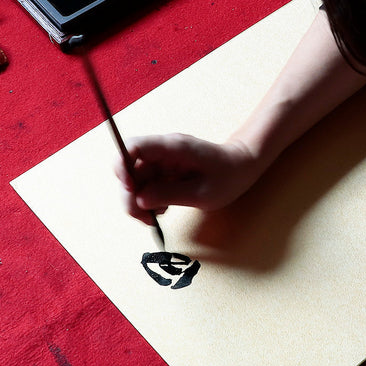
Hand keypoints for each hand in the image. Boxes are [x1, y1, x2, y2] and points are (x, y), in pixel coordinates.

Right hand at [115, 134, 262, 220]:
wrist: (242, 166)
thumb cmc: (228, 176)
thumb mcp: (202, 193)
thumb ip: (170, 194)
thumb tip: (140, 200)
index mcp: (172, 147)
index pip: (133, 147)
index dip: (123, 167)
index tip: (131, 190)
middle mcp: (163, 151)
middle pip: (129, 169)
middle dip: (130, 195)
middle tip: (145, 218)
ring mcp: (163, 160)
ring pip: (135, 180)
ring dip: (139, 201)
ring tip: (157, 216)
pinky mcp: (164, 171)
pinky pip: (146, 185)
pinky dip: (149, 200)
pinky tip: (164, 209)